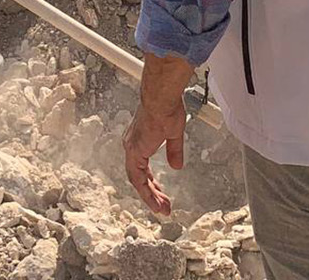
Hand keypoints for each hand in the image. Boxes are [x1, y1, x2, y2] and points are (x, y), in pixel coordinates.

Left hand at [122, 97, 185, 215]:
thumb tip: (176, 166)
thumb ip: (174, 151)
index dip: (152, 184)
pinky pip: (139, 179)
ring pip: (138, 181)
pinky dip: (146, 193)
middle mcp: (132, 146)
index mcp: (139, 141)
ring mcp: (132, 150)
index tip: (161, 195)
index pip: (143, 169)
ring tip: (162, 210)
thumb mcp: (173, 133)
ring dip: (150, 197)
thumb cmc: (166, 108)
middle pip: (140, 178)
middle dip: (152, 194)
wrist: (161, 99)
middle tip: (163, 207)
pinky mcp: (135, 153)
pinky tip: (156, 201)